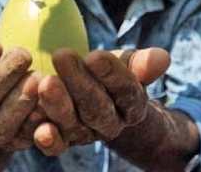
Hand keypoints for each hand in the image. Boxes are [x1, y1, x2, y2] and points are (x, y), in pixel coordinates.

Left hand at [33, 48, 169, 155]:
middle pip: (97, 107)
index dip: (112, 74)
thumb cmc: (107, 73)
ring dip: (58, 104)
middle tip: (62, 55)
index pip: (126, 91)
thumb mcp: (125, 63)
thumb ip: (141, 63)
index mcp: (132, 106)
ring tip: (45, 82)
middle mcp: (110, 125)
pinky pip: (56, 146)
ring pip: (73, 124)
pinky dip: (47, 139)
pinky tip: (39, 128)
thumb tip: (162, 57)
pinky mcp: (62, 141)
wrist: (92, 95)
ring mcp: (84, 135)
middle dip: (79, 82)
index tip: (96, 55)